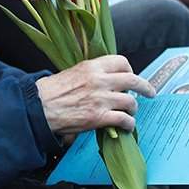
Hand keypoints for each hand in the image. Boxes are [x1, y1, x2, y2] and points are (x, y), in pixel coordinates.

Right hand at [35, 55, 154, 134]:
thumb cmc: (50, 91)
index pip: (121, 61)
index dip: (129, 69)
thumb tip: (103, 80)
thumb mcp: (71, 72)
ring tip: (131, 112)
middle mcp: (99, 80)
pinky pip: (124, 119)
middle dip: (145, 86)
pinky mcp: (98, 117)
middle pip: (132, 79)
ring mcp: (100, 99)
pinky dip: (129, 124)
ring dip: (134, 108)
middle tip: (149, 92)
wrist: (39, 106)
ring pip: (130, 101)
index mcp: (91, 66)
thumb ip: (90, 74)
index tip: (130, 75)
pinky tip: (127, 127)